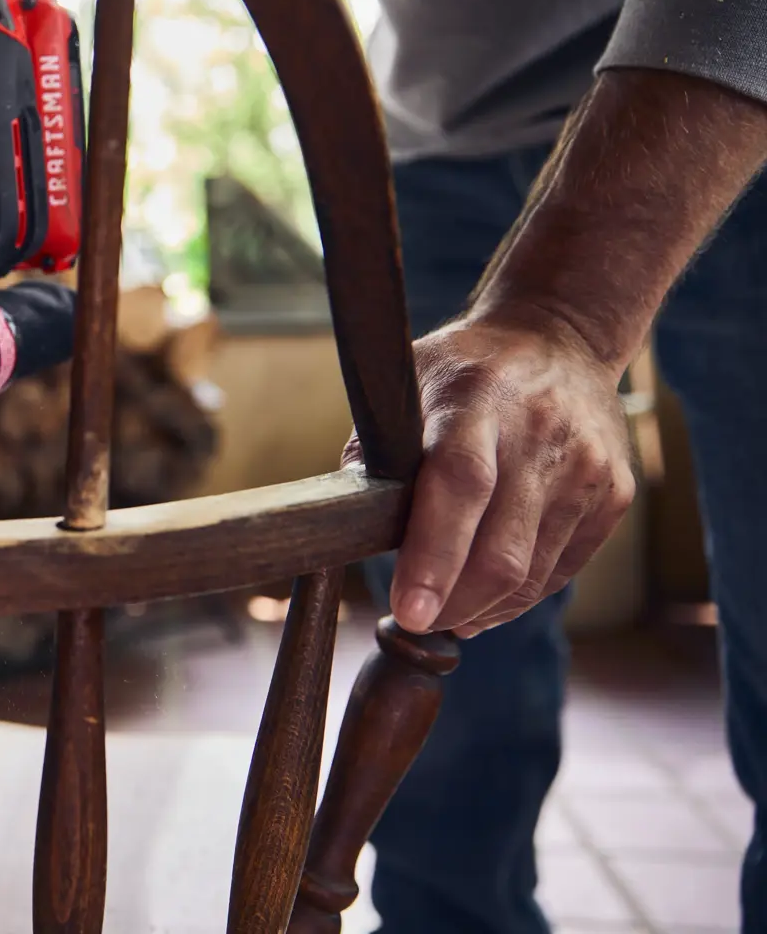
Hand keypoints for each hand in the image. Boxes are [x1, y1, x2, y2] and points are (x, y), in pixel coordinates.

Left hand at [344, 309, 635, 637]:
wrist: (561, 340)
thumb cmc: (464, 372)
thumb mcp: (407, 382)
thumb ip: (374, 448)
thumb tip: (346, 523)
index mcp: (476, 400)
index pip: (460, 485)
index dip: (433, 555)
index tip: (408, 609)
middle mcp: (539, 432)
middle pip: (501, 548)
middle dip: (454, 603)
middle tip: (418, 620)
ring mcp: (586, 465)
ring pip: (533, 571)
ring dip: (483, 607)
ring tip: (448, 613)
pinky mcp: (614, 492)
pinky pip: (562, 569)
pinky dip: (521, 595)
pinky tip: (489, 596)